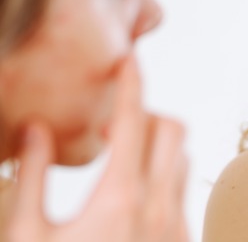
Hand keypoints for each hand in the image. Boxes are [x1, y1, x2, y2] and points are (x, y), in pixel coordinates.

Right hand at [6, 57, 188, 241]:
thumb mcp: (27, 235)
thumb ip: (30, 178)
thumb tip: (34, 129)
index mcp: (119, 198)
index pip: (133, 121)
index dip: (132, 83)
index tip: (129, 60)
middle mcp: (158, 207)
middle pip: (173, 129)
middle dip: (147, 115)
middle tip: (113, 126)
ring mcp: (176, 225)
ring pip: (184, 157)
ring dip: (158, 145)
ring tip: (122, 157)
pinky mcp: (183, 239)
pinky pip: (184, 190)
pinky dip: (165, 174)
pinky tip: (134, 190)